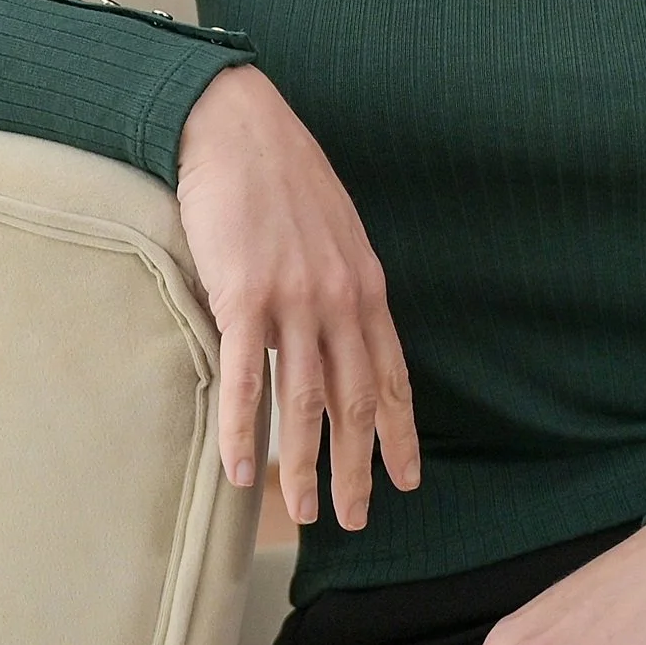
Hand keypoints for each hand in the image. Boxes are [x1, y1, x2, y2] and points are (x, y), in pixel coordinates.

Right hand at [176, 63, 418, 529]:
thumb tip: (338, 328)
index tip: (408, 478)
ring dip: (305, 466)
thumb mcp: (334, 230)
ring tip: (303, 514)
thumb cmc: (280, 175)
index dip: (401, 432)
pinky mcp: (243, 295)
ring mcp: (293, 299)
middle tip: (357, 518)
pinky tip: (241, 472)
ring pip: (305, 403)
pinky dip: (242, 432)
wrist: (237, 126)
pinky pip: (243, 380)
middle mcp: (339, 299)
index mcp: (365, 285)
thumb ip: (341, 283)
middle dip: (358, 468)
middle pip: (355, 402)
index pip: (391, 375)